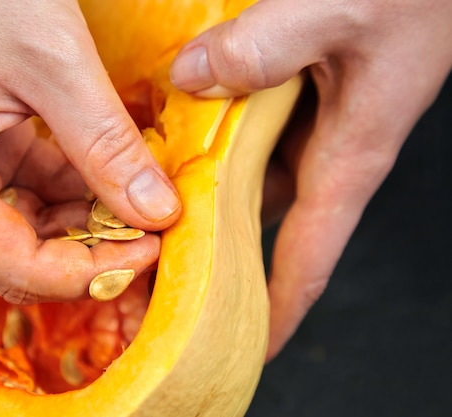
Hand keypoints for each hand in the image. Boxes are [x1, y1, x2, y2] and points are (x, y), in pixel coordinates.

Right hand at [0, 0, 180, 302]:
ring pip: (15, 231)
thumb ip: (106, 146)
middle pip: (13, 259)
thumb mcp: (52, 63)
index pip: (17, 268)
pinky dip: (58, 191)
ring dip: (78, 221)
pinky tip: (97, 174)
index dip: (93, 271)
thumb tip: (154, 211)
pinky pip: (9, 194)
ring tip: (132, 198)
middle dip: (87, 251)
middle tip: (148, 229)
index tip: (150, 248)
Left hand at [169, 0, 451, 359]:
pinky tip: (182, 125)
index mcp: (348, 156)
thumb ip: (260, 48)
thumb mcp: (334, 10)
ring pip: (253, 176)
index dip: (276, 311)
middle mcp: (331, 150)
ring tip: (156, 202)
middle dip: (220, 249)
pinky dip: (219, 138)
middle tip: (166, 267)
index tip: (243, 346)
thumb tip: (190, 79)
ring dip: (210, 189)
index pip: (308, 259)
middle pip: (266, 223)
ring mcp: (319, 123)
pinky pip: (253, 132)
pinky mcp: (308, 93)